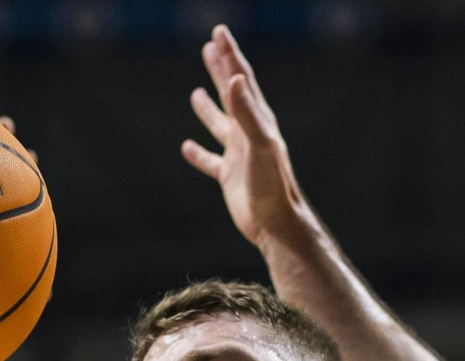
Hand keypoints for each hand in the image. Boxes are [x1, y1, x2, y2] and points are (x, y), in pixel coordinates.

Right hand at [181, 24, 310, 247]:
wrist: (276, 224)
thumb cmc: (272, 185)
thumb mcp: (260, 145)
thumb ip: (247, 112)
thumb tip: (234, 79)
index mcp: (258, 121)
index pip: (241, 80)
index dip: (230, 55)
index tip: (219, 32)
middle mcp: (249, 134)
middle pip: (231, 94)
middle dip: (221, 70)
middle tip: (209, 46)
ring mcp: (239, 156)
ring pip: (220, 125)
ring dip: (209, 107)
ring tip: (196, 92)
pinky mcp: (230, 178)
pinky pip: (211, 161)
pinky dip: (199, 153)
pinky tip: (187, 148)